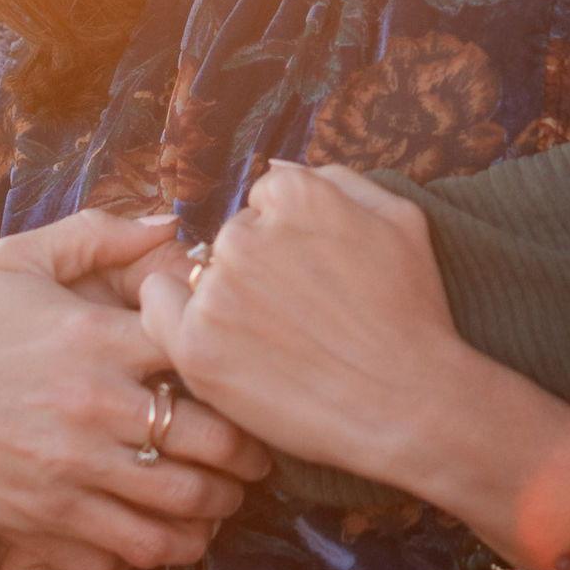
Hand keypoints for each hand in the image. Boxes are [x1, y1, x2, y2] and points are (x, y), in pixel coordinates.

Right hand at [0, 208, 275, 569]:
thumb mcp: (17, 261)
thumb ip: (97, 235)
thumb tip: (171, 225)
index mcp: (98, 337)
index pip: (205, 352)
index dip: (238, 368)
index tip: (247, 379)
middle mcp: (95, 405)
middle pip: (213, 440)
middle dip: (249, 454)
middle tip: (259, 456)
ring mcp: (75, 469)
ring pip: (184, 504)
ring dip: (218, 506)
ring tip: (226, 499)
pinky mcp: (51, 520)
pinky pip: (134, 548)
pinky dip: (165, 546)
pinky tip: (173, 533)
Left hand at [138, 163, 569, 540]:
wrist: (406, 403)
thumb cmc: (410, 313)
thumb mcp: (399, 218)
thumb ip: (336, 179)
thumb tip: (277, 166)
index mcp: (295, 194)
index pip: (266, 200)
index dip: (290, 240)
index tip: (312, 276)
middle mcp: (247, 233)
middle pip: (232, 238)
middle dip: (257, 269)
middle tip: (297, 315)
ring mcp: (217, 290)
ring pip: (198, 273)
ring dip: (225, 297)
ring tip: (274, 341)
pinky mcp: (195, 344)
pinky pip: (158, 308)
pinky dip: (179, 320)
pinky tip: (219, 342)